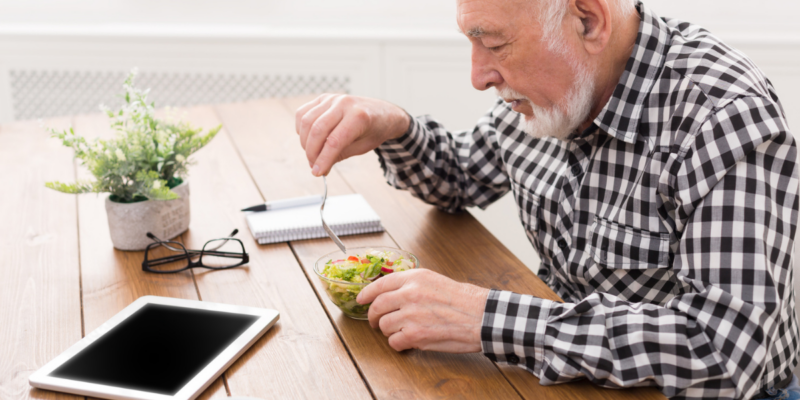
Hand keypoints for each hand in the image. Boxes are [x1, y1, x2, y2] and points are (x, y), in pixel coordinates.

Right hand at [295, 94, 409, 176]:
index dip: (323, 159)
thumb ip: (340, 155)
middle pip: (318, 130)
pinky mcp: (323, 98)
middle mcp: (344, 104)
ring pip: (307, 121)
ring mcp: (332, 98)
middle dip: (312, 152)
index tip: (317, 172)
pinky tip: (309, 138)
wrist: (381, 112)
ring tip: (312, 154)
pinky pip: (303, 113)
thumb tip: (319, 167)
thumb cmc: (374, 130)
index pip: (334, 141)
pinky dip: (301, 128)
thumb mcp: (362, 147)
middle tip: (314, 166)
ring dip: (305, 142)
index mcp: (359, 116)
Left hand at [356, 269, 490, 352]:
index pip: (381, 284)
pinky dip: (398, 344)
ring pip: (384, 325)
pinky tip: (408, 341)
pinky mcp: (416, 335)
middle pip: (377, 306)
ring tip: (400, 331)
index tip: (361, 299)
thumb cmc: (464, 300)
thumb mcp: (436, 280)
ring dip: (389, 331)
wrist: (482, 316)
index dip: (367, 293)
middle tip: (374, 322)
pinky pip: (394, 341)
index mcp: (415, 277)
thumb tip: (392, 293)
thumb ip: (413, 284)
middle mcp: (410, 293)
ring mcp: (411, 315)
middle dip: (372, 316)